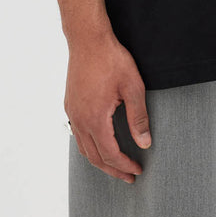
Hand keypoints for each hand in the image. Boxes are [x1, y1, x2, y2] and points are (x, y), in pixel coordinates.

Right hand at [65, 31, 151, 182]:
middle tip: (129, 177)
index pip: (110, 154)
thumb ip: (138, 117)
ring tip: (115, 166)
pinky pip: (77, 135)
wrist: (88, 39)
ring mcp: (72, 112)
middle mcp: (79, 119)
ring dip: (100, 160)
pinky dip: (89, 146)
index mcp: (95, 118)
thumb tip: (145, 143)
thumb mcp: (133, 87)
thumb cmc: (111, 59)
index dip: (125, 165)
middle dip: (113, 170)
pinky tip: (100, 144)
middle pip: (94, 157)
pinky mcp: (70, 105)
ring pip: (83, 148)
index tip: (137, 170)